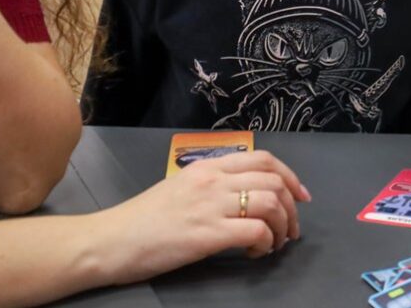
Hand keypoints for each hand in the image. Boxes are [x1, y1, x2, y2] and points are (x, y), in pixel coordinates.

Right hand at [98, 150, 310, 284]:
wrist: (108, 241)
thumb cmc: (142, 219)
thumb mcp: (181, 187)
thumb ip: (213, 185)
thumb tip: (246, 195)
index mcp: (208, 166)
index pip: (263, 158)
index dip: (290, 176)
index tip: (301, 196)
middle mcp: (213, 180)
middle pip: (274, 180)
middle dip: (293, 206)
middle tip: (292, 229)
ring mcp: (211, 205)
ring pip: (271, 203)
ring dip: (283, 226)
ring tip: (275, 243)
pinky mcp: (207, 234)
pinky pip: (256, 232)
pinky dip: (266, 243)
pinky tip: (255, 253)